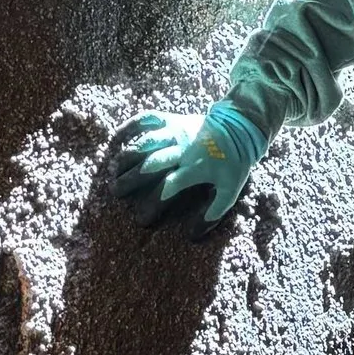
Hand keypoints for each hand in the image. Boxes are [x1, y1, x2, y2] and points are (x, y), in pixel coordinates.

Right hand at [112, 101, 264, 236]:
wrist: (239, 127)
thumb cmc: (233, 161)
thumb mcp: (231, 189)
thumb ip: (214, 212)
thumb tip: (192, 235)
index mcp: (195, 167)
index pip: (169, 188)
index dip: (152, 204)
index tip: (141, 220)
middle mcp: (181, 149)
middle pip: (150, 165)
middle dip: (131, 180)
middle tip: (116, 192)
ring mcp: (175, 131)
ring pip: (145, 142)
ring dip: (127, 157)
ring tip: (114, 171)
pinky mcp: (171, 118)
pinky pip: (147, 119)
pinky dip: (130, 126)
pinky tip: (116, 140)